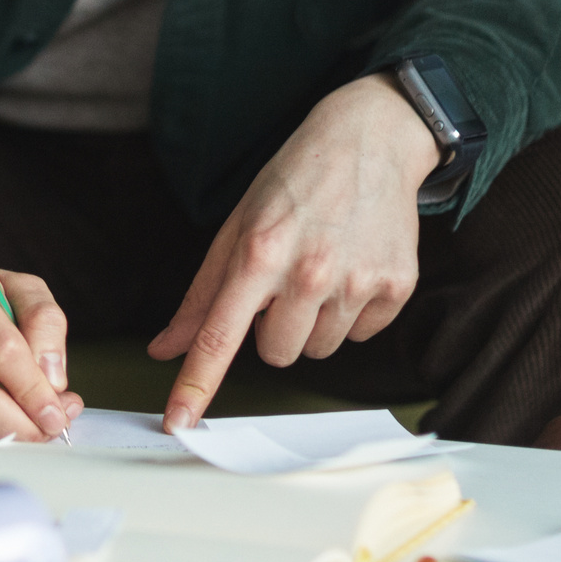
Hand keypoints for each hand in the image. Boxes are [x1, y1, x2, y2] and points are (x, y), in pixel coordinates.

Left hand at [149, 74, 438, 430]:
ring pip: (319, 349)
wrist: (370, 139)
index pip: (220, 334)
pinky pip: (361, 336)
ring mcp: (356, 281)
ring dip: (312, 322)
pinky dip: (351, 312)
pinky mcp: (395, 288)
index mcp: (259, 252)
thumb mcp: (238, 224)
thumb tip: (165, 347)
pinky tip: (351, 268)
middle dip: (273, 330)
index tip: (178, 422)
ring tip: (319, 269)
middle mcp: (309, 272)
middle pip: (277, 354)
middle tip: (283, 283)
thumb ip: (202, 293)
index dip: (196, 382)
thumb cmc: (294, 181)